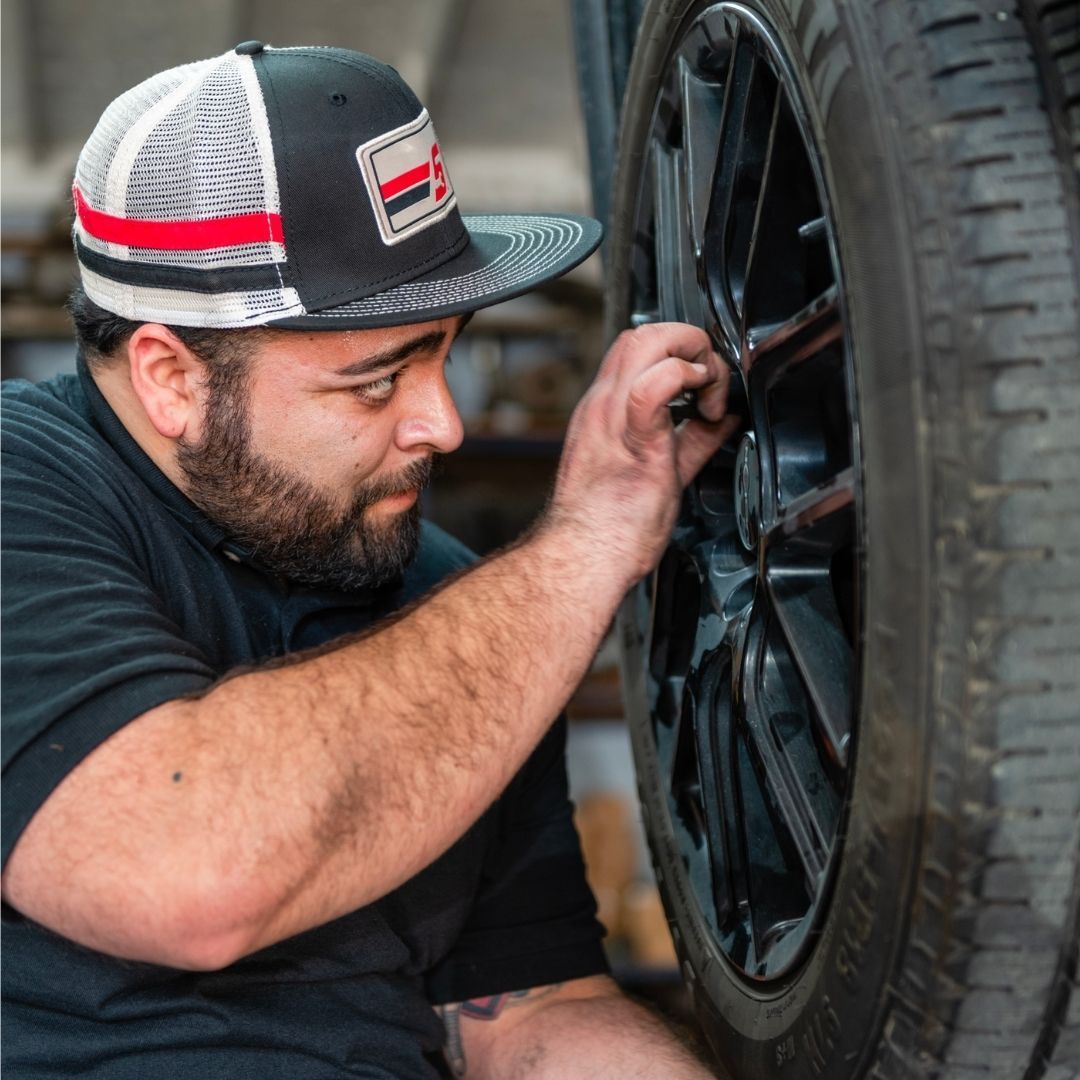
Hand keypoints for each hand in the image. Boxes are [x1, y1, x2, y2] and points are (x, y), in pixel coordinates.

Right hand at [546, 323, 738, 588]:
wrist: (582, 557)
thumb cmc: (609, 530)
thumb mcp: (661, 471)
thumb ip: (692, 440)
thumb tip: (721, 421)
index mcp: (605, 413)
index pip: (636, 349)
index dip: (677, 352)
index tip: (703, 386)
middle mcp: (603, 405)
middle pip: (641, 332)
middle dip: (687, 341)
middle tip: (709, 381)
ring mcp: (611, 416)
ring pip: (646, 340)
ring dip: (690, 353)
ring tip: (707, 390)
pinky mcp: (632, 436)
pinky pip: (657, 383)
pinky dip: (690, 381)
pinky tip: (707, 409)